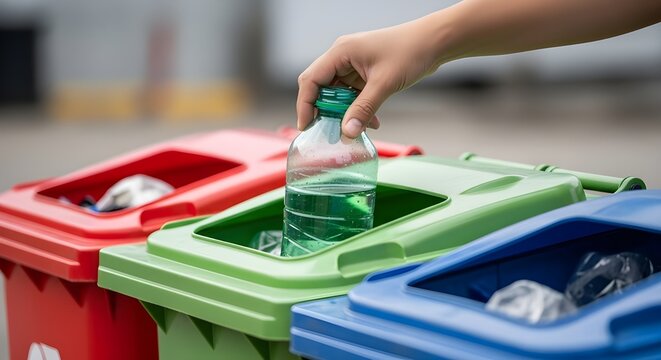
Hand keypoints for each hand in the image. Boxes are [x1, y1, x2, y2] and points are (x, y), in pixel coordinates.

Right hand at [296, 18, 446, 137]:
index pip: (311, 80)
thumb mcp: (384, 84)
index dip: (305, 105)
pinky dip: (358, 108)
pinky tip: (371, 121)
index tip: (307, 126)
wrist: (434, 43)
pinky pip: (352, 94)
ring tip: (355, 129)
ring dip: (345, 112)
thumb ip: (363, 109)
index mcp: (340, 52)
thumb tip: (346, 132)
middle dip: (325, 111)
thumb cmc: (410, 52)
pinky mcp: (364, 73)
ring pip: (337, 93)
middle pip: (321, 87)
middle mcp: (342, 57)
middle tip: (329, 132)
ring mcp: (353, 65)